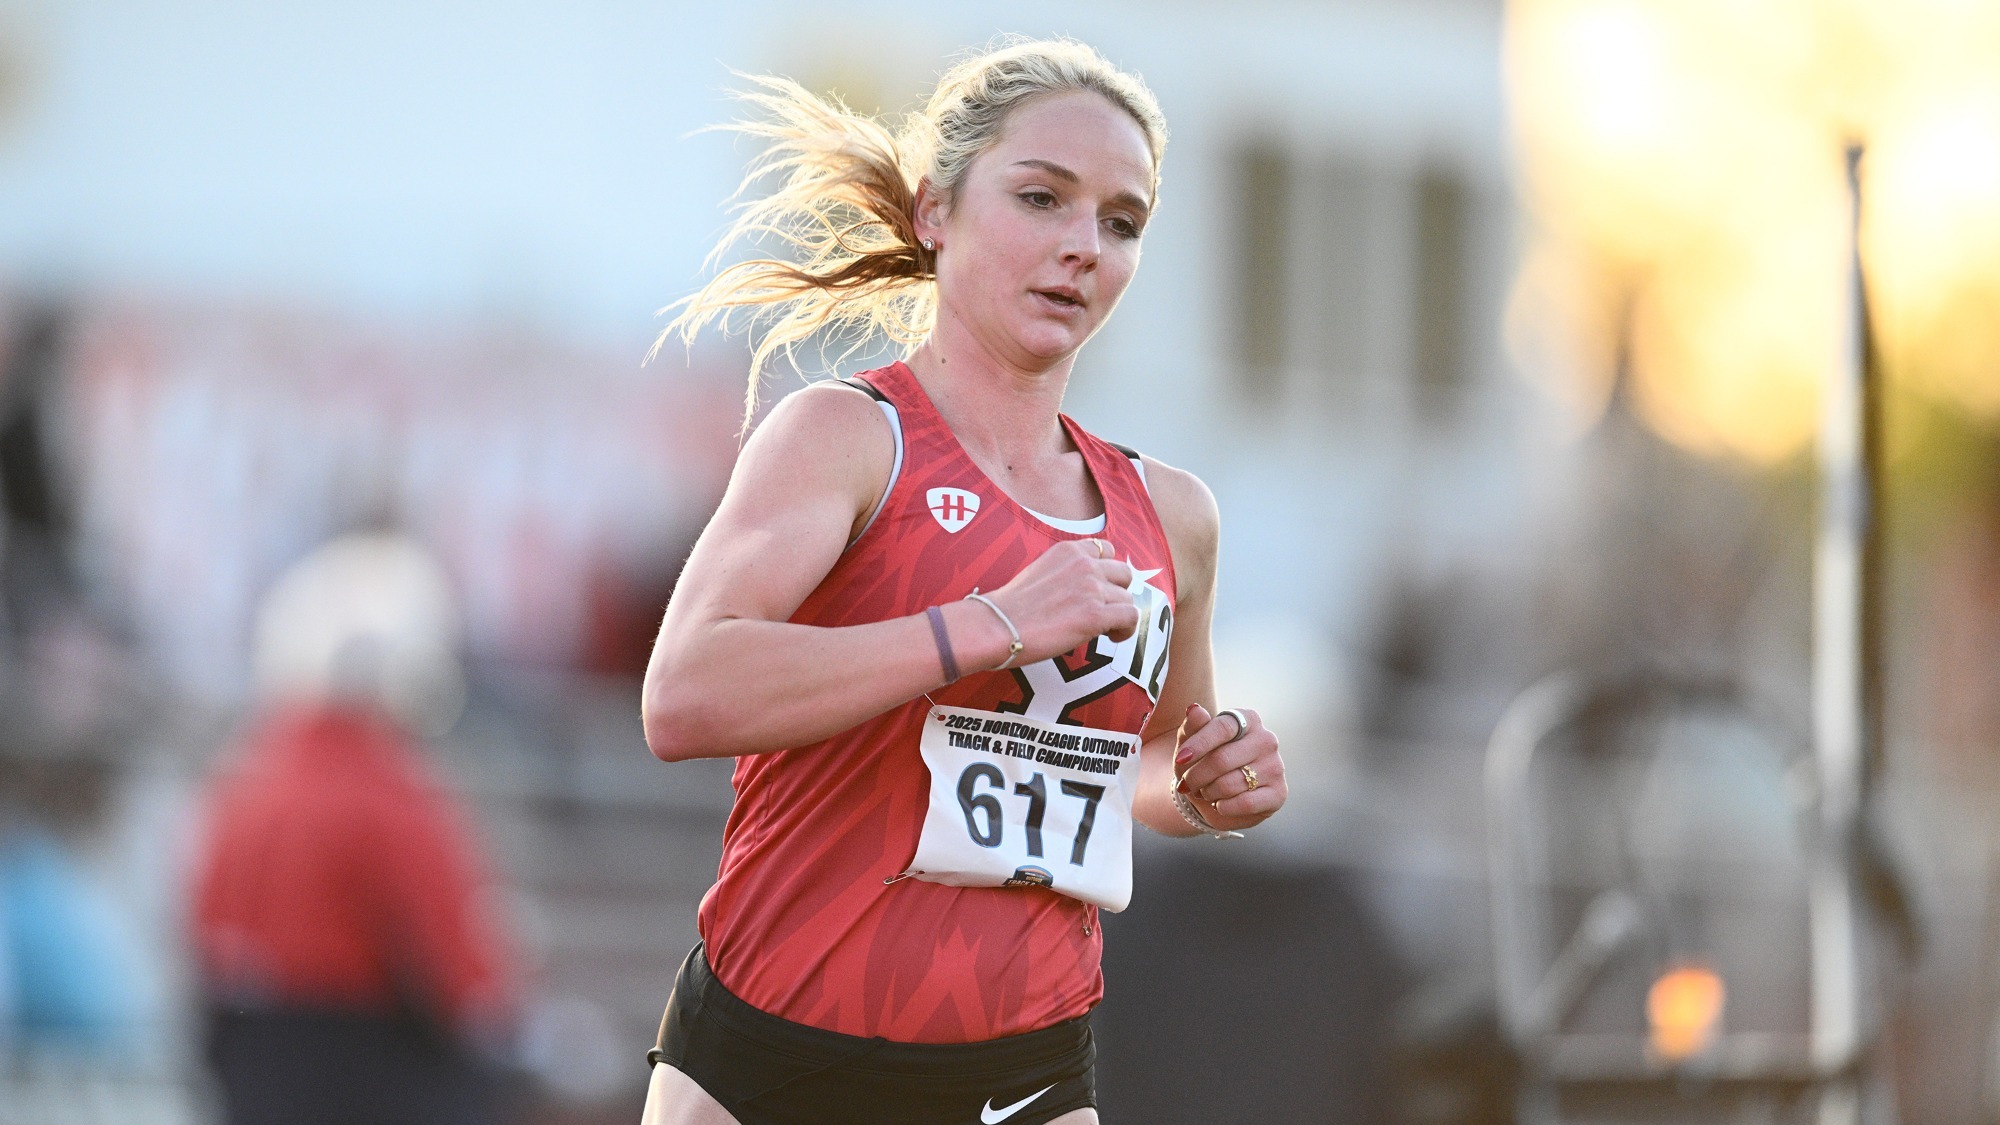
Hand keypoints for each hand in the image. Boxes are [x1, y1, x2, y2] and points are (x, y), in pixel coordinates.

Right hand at [980, 538, 1138, 662]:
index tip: (1100, 588)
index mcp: (1068, 550)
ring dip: (1119, 615)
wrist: (996, 625)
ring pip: (1127, 598)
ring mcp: (1091, 588)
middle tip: (1104, 610)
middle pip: (1124, 574)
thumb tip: (1080, 591)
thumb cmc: (1010, 607)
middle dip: (1117, 593)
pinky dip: (1126, 629)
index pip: (1107, 549)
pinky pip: (1130, 617)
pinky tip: (1111, 637)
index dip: (1107, 572)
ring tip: (1105, 629)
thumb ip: (1064, 572)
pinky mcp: (1095, 615)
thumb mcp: (1039, 571)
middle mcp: (1084, 564)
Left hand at [1174, 703, 1284, 828]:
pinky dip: (1224, 807)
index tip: (1180, 759)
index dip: (1199, 744)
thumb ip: (1192, 727)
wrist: (1219, 796)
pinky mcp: (1278, 793)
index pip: (1223, 727)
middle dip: (1196, 776)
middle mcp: (1266, 740)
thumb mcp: (1192, 743)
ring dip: (1208, 793)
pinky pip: (1245, 803)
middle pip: (1222, 759)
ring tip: (1205, 792)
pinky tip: (1220, 804)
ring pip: (1230, 784)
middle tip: (1187, 784)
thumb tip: (1195, 709)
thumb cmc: (1205, 762)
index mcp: (1248, 719)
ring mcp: (1275, 766)